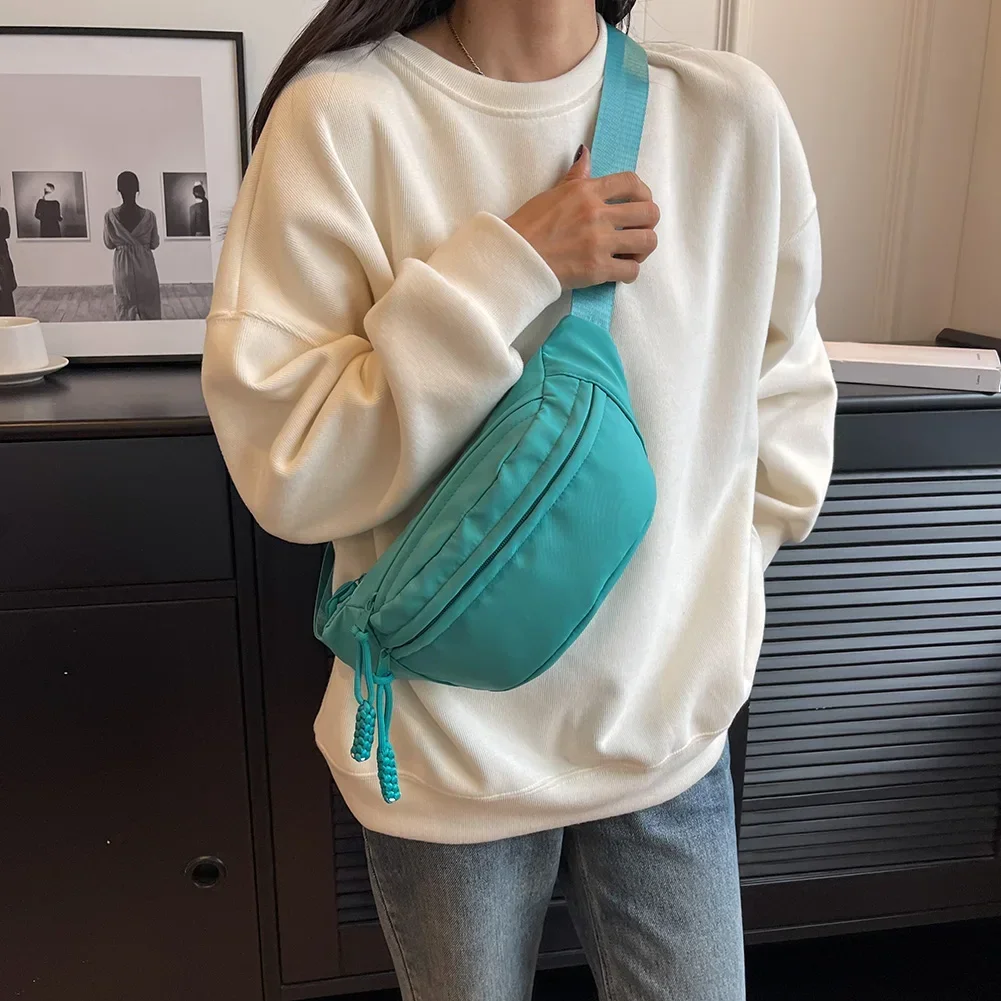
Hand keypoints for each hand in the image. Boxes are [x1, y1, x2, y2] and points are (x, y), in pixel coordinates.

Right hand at [505, 146, 659, 288]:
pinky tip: (620, 271)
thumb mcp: (552, 193)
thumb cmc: (528, 226)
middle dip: (649, 223)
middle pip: (649, 212)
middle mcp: (597, 214)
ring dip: (643, 249)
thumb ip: (576, 177)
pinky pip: (632, 271)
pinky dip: (630, 272)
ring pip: (647, 241)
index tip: (640, 204)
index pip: (632, 183)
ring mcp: (599, 242)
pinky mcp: (597, 269)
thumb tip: (586, 153)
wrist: (515, 258)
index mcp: (587, 192)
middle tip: (638, 231)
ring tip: (631, 253)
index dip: (644, 193)